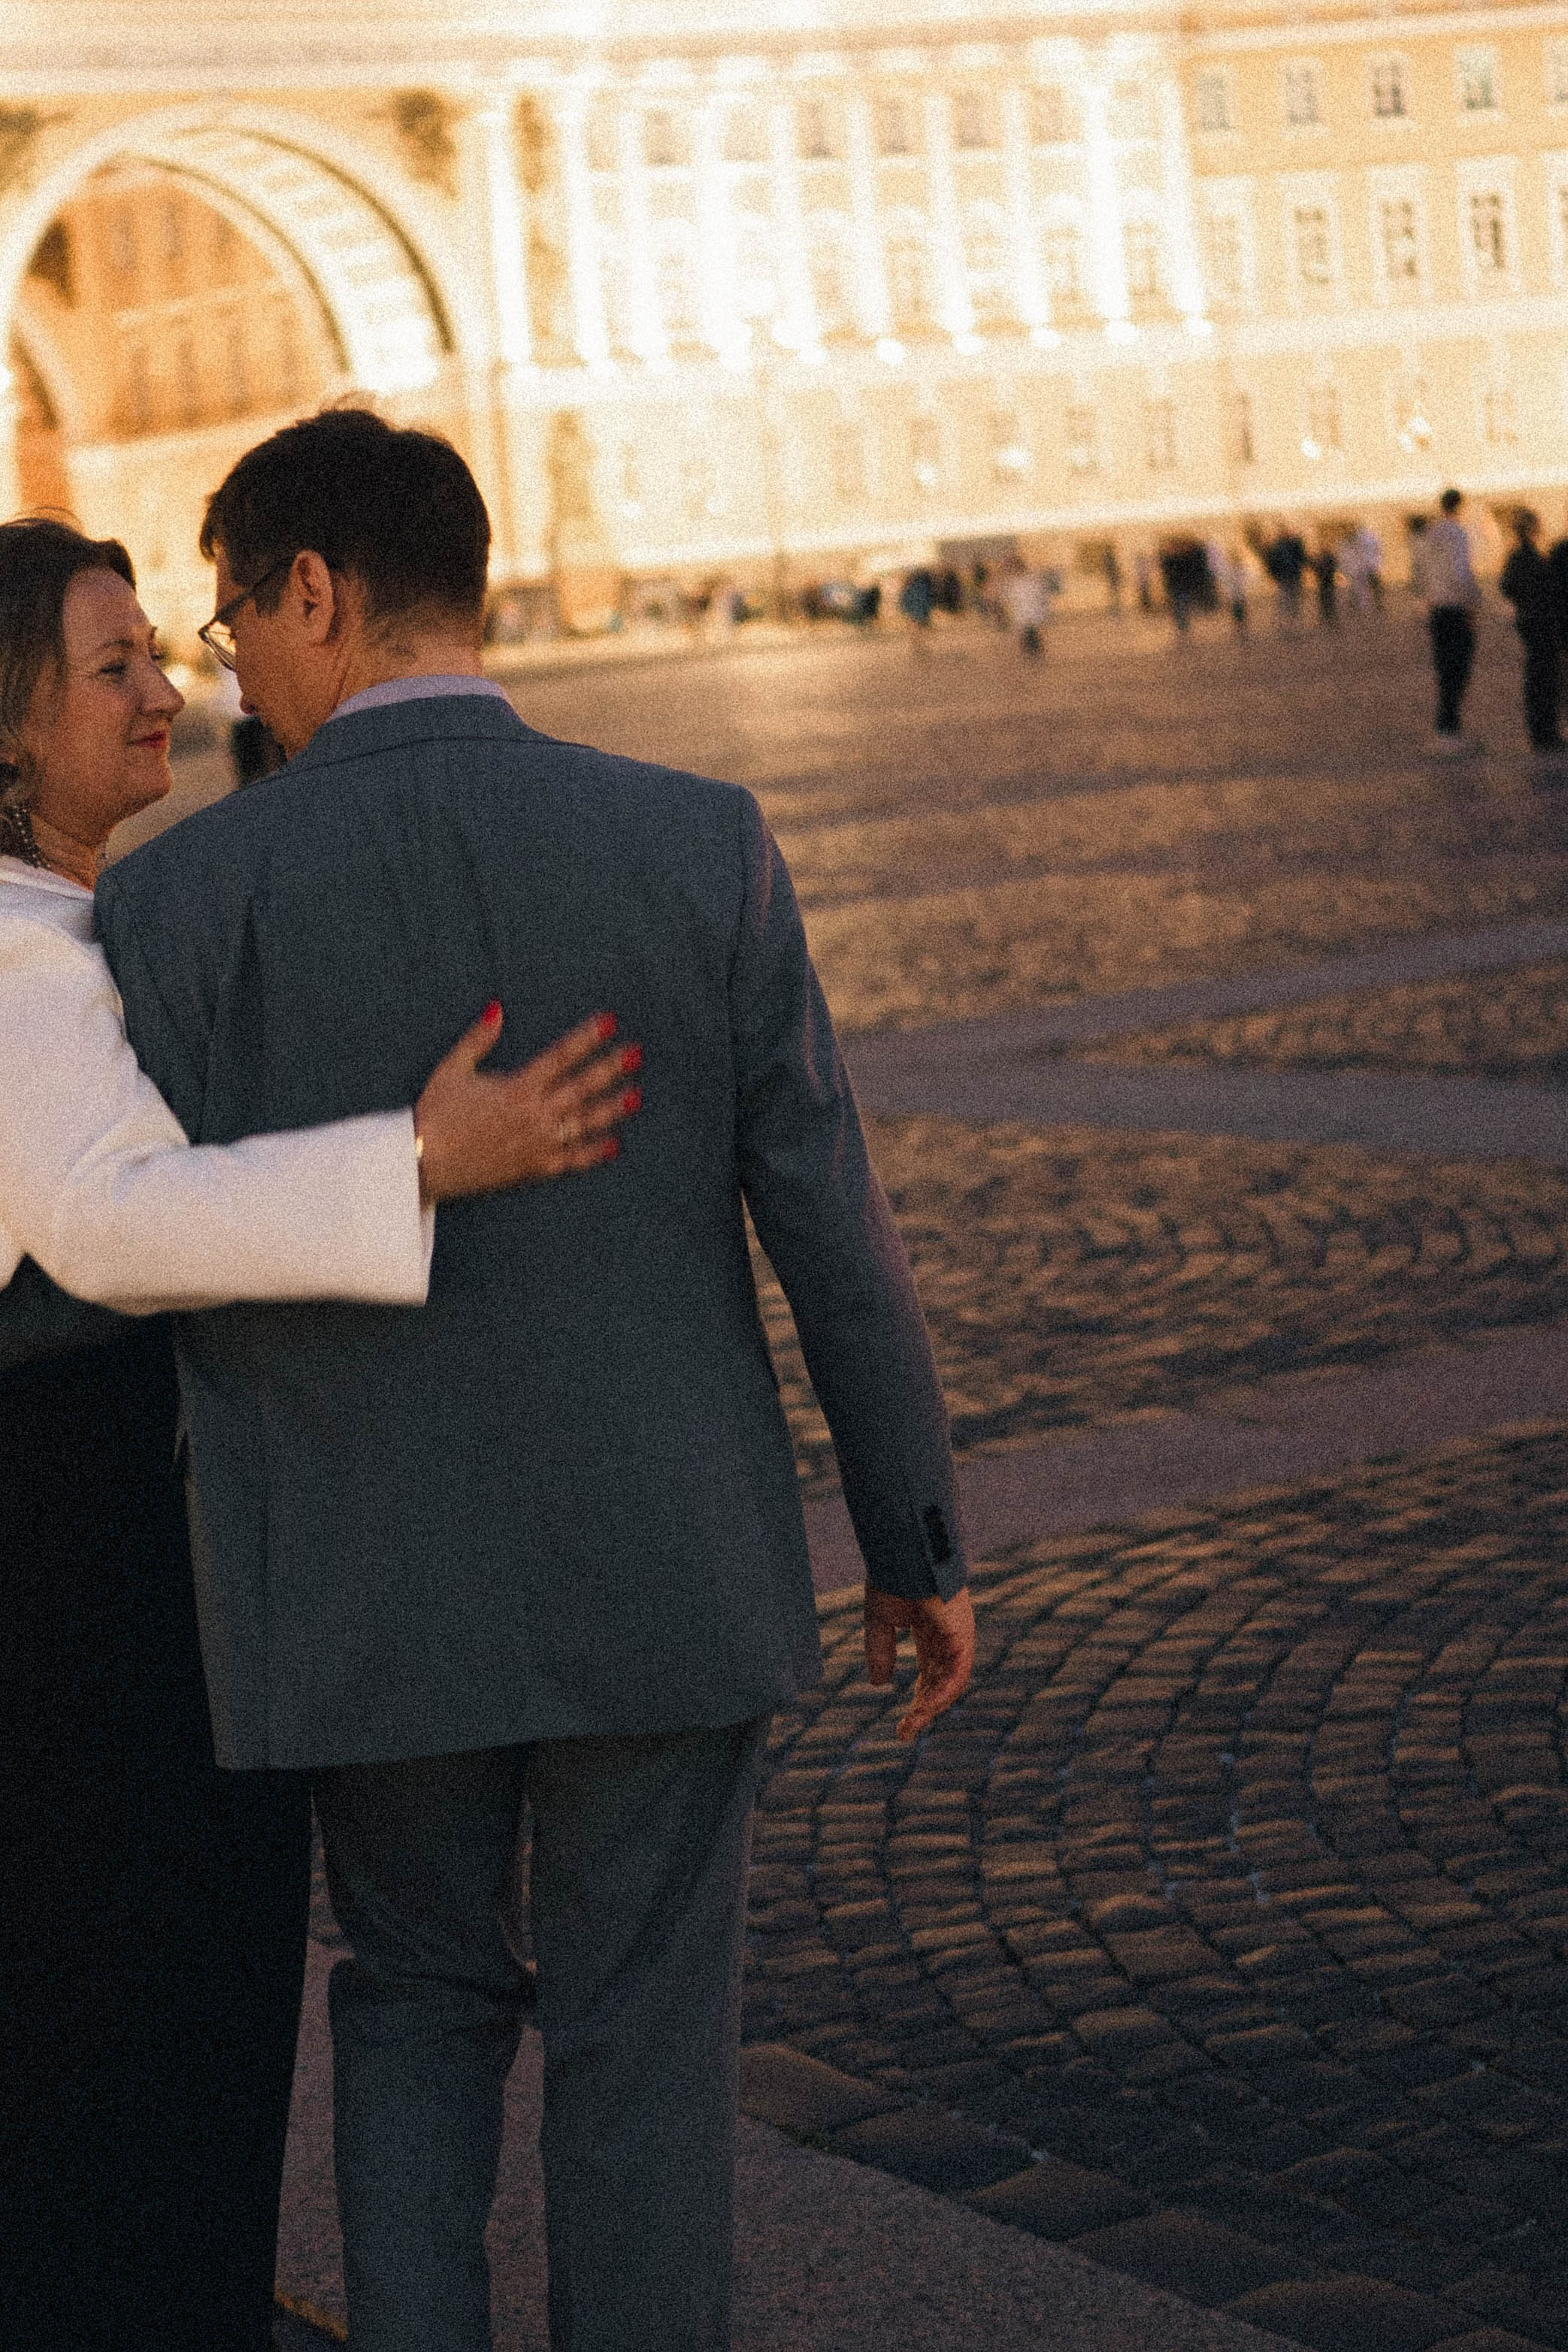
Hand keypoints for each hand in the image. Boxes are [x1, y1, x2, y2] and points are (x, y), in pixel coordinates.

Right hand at [414, 1005, 640, 1202]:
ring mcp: (537, 1143)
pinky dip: (593, 1153)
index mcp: (516, 1087)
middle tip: (636, 1054)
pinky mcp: (533, 1168)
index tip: (609, 1022)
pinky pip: (571, 1160)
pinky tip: (614, 1145)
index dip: (587, 1037)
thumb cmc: (435, 1114)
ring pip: (584, 1123)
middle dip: (611, 1068)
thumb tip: (497, 1007)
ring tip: (636, 1096)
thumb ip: (479, 1038)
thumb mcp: (453, 1069)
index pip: (561, 1056)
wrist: (423, 1163)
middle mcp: (533, 1114)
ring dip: (611, 1109)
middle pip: (582, 1087)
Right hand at [864, 1584, 974, 1742]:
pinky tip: (924, 1707)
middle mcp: (949, 1637)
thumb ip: (880, 1651)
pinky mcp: (962, 1634)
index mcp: (931, 1631)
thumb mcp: (880, 1620)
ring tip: (911, 1724)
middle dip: (924, 1709)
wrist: (904, 1552)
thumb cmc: (893, 1576)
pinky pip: (957, 1672)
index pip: (929, 1674)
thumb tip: (879, 1685)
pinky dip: (942, 1692)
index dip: (918, 1699)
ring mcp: (958, 1636)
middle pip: (941, 1683)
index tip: (902, 1726)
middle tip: (905, 1732)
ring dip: (933, 1706)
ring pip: (952, 1682)